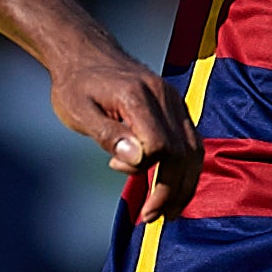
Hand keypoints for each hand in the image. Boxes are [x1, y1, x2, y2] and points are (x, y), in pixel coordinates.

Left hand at [48, 40, 197, 228]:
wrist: (86, 53)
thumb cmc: (76, 85)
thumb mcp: (78, 111)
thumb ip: (107, 135)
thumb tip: (136, 161)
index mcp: (138, 96)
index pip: (158, 144)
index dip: (145, 169)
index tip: (115, 170)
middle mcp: (164, 97)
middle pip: (182, 153)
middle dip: (170, 191)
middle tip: (150, 218)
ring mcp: (175, 101)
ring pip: (194, 151)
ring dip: (184, 186)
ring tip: (167, 213)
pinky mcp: (177, 108)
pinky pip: (192, 143)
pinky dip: (185, 170)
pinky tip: (170, 188)